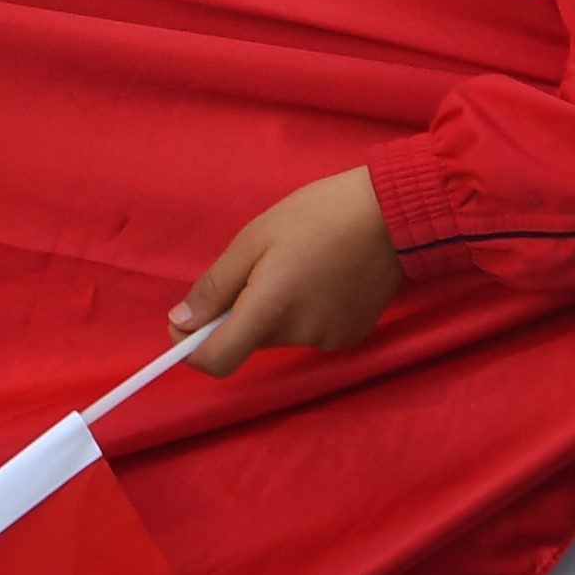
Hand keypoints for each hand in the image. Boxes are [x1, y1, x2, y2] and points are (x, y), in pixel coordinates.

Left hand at [170, 169, 400, 374]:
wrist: (393, 212)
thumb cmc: (318, 215)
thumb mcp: (254, 239)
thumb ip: (216, 286)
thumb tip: (181, 322)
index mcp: (271, 310)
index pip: (218, 361)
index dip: (193, 348)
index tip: (187, 322)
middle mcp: (300, 335)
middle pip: (248, 341)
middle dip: (238, 313)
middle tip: (257, 267)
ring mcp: (329, 340)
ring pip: (278, 335)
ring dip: (272, 311)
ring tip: (297, 265)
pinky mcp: (351, 337)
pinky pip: (308, 332)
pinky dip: (302, 312)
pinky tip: (321, 278)